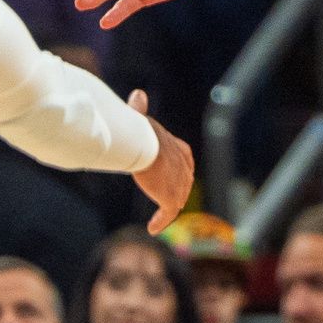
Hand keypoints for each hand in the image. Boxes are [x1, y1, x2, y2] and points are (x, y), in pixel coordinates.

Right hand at [126, 90, 193, 234]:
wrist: (145, 145)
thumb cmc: (142, 132)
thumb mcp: (142, 121)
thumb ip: (139, 110)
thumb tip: (137, 94)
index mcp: (179, 150)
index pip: (185, 163)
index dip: (179, 174)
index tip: (170, 182)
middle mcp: (184, 168)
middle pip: (183, 184)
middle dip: (176, 194)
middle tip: (165, 206)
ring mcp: (179, 184)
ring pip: (177, 200)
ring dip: (168, 210)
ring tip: (159, 219)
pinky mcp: (171, 197)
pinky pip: (169, 213)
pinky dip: (161, 221)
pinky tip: (153, 228)